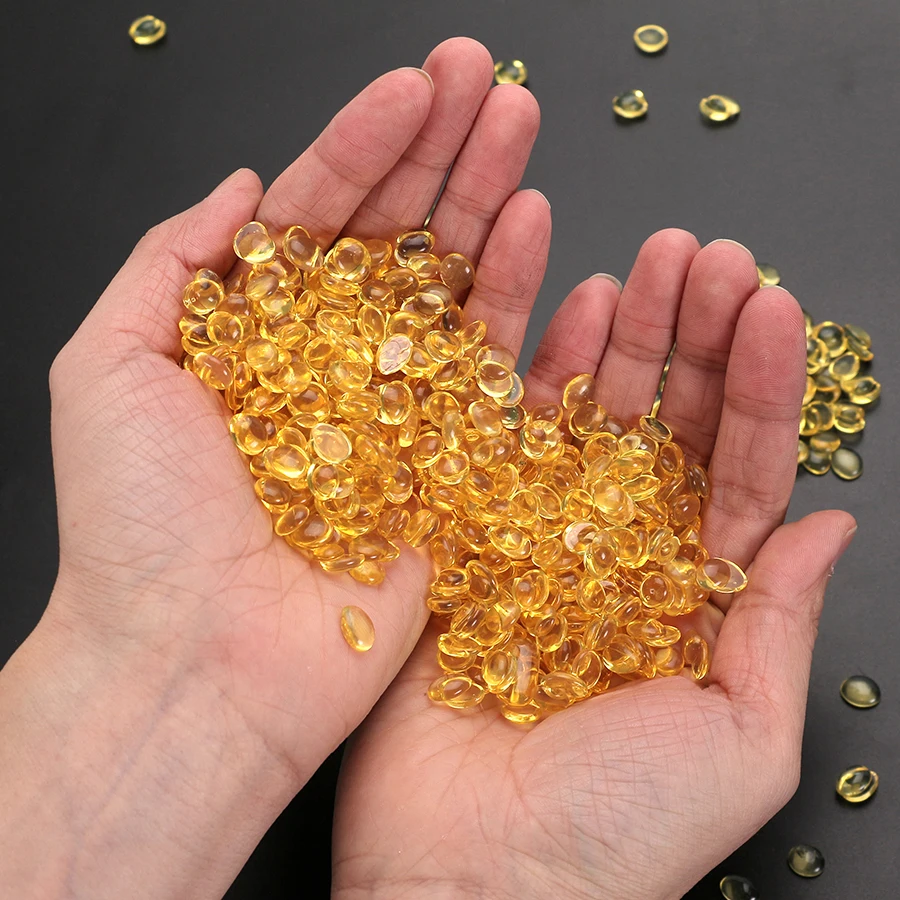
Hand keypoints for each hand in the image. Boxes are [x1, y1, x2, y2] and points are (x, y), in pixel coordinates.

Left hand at [0, 38, 548, 897]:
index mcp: (260, 338)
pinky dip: (521, 303)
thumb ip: (170, 263)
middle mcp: (335, 371)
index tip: (414, 86)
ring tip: (523, 128)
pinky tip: (541, 234)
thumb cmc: (138, 532)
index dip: (365, 147)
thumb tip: (243, 188)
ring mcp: (401, 418)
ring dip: (490, 203)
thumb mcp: (107, 368)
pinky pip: (495, 375)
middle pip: (398, 242)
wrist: (198, 668)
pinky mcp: (452, 473)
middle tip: (490, 79)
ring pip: (454, 291)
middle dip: (443, 153)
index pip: (321, 219)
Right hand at [332, 234, 855, 898]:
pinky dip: (528, 372)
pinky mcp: (459, 535)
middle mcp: (609, 553)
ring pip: (583, 417)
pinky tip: (563, 307)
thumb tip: (828, 526)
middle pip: (661, 425)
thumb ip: (778, 629)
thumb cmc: (617, 835)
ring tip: (647, 263)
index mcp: (685, 594)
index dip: (756, 387)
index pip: (735, 468)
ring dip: (618, 334)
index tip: (769, 306)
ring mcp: (530, 537)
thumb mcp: (738, 742)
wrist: (474, 880)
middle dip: (691, 338)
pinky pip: (498, 440)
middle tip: (708, 258)